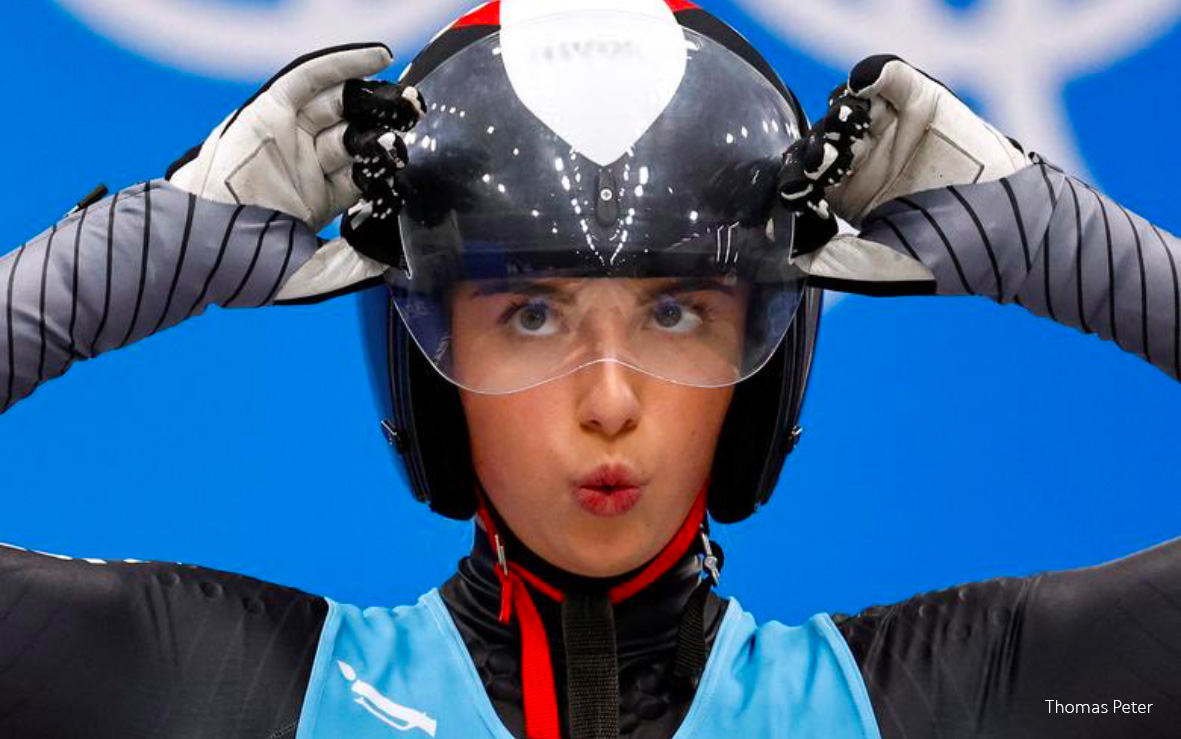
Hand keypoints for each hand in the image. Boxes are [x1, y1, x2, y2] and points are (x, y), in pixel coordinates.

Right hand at [166, 44, 425, 300]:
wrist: (206, 247)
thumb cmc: (250, 266)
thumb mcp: (317, 272)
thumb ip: (356, 263)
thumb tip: (398, 260)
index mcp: (320, 199)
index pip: (367, 173)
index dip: (393, 165)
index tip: (425, 159)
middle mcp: (307, 164)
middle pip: (358, 135)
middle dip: (390, 127)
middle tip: (418, 120)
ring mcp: (288, 138)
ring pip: (339, 106)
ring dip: (375, 97)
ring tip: (407, 97)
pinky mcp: (268, 113)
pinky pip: (308, 80)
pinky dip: (342, 65)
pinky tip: (378, 58)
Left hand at [779, 55, 1030, 293]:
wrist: (1009, 226)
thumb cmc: (945, 254)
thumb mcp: (876, 267)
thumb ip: (828, 261)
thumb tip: (784, 260)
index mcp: (844, 196)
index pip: (804, 177)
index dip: (797, 178)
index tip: (803, 188)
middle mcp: (860, 159)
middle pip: (819, 139)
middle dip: (816, 147)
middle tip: (827, 159)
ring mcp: (887, 128)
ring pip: (844, 107)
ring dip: (838, 113)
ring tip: (848, 128)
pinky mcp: (917, 100)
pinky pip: (886, 76)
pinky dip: (872, 74)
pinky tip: (864, 87)